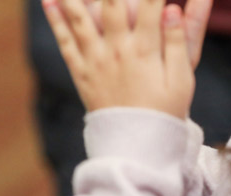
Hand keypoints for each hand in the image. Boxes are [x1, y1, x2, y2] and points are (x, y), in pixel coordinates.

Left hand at [43, 0, 211, 117]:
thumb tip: (172, 9)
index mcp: (146, 50)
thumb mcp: (182, 79)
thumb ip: (180, 43)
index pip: (149, 4)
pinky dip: (55, 20)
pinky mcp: (81, 72)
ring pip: (80, 18)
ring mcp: (96, 60)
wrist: (135, 145)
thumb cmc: (165, 110)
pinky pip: (65, 42)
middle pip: (110, 3)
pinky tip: (47, 0)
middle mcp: (117, 50)